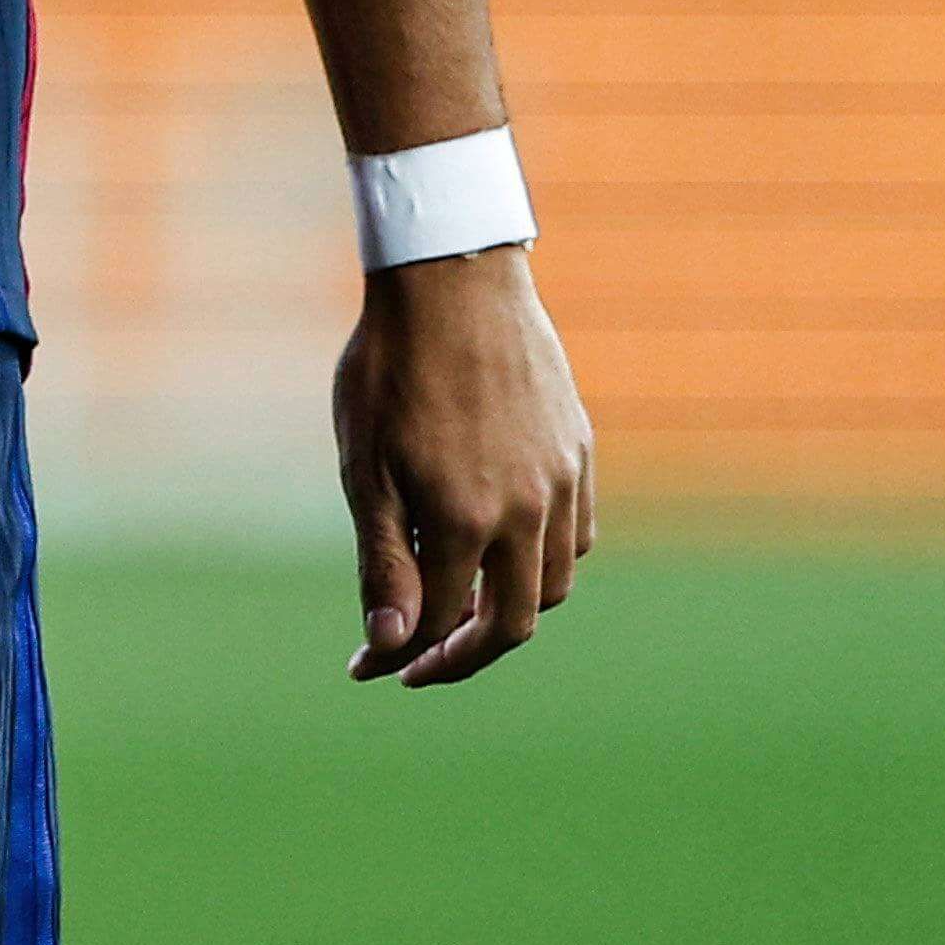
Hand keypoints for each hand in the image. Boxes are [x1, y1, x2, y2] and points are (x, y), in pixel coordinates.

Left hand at [335, 249, 591, 683]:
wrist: (452, 277)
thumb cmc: (391, 368)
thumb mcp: (365, 468)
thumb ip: (384, 564)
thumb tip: (389, 648)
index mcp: (466, 522)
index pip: (440, 625)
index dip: (401, 658)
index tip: (367, 667)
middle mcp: (528, 512)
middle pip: (512, 623)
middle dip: (465, 657)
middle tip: (422, 664)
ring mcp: (563, 481)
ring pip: (556, 584)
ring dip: (511, 613)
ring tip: (463, 611)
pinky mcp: (579, 450)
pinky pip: (579, 535)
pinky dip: (548, 563)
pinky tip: (509, 553)